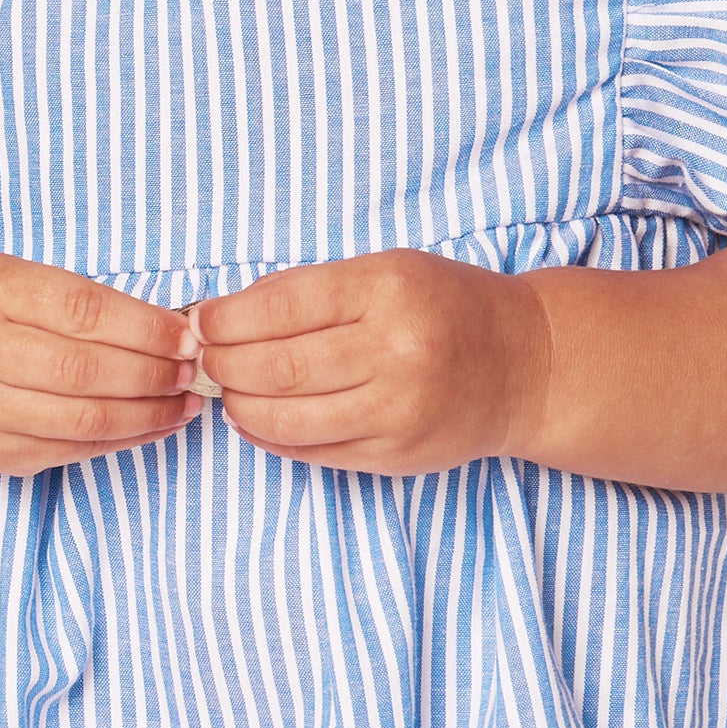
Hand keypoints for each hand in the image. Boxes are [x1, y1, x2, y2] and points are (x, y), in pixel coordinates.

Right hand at [0, 254, 200, 473]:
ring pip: (84, 416)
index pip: (81, 310)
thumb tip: (174, 330)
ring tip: (185, 400)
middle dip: (152, 372)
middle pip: (84, 368)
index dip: (144, 326)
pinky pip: (73, 449)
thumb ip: (84, 301)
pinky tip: (155, 424)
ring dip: (148, 412)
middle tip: (193, 369)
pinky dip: (125, 438)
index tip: (188, 334)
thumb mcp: (18, 281)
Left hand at [192, 252, 553, 474]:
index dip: (225, 318)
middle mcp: (395, 351)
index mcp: (388, 289)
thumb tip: (225, 314)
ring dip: (239, 405)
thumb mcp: (387, 271)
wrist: (525, 365)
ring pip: (286, 417)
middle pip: (276, 366)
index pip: (280, 307)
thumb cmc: (445, 307)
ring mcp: (397, 411)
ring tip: (227, 390)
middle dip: (223, 363)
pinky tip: (255, 419)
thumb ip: (310, 290)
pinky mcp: (396, 457)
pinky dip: (269, 437)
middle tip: (204, 358)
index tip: (201, 321)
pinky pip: (312, 451)